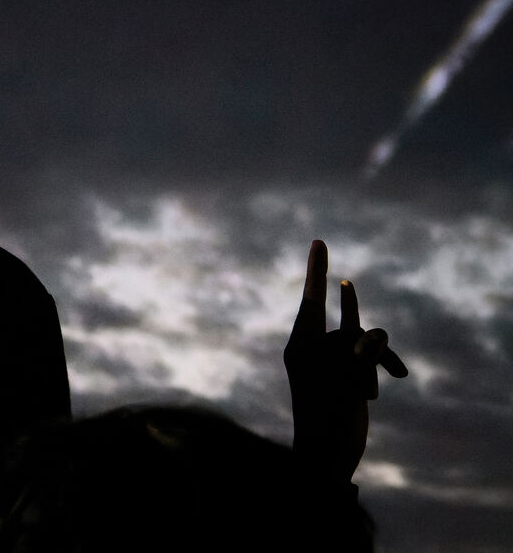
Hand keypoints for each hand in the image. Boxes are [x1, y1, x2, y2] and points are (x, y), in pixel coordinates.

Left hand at [284, 240, 407, 484]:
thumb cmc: (329, 416)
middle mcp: (314, 348)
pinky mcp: (348, 374)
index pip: (311, 299)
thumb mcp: (346, 381)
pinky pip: (369, 357)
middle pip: (343, 320)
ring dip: (377, 359)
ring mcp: (332, 362)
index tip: (319, 242)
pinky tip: (394, 380)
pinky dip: (381, 366)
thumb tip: (377, 335)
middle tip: (323, 251)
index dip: (316, 270)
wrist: (329, 453)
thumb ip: (362, 353)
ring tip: (382, 382)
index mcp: (302, 344)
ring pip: (362, 341)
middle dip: (351, 312)